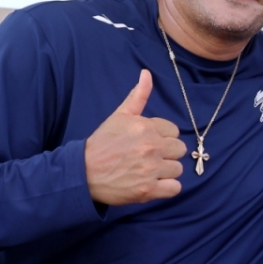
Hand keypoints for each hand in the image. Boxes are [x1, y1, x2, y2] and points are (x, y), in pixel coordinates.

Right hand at [84, 70, 187, 204]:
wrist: (83, 173)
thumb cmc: (102, 144)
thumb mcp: (119, 116)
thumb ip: (137, 96)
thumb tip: (147, 73)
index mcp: (145, 127)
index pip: (174, 131)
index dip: (162, 138)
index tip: (148, 143)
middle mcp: (151, 147)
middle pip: (179, 150)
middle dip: (166, 154)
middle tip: (148, 158)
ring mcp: (150, 170)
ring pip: (178, 169)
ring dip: (166, 172)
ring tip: (148, 171)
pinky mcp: (149, 190)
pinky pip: (175, 188)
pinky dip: (167, 188)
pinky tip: (153, 184)